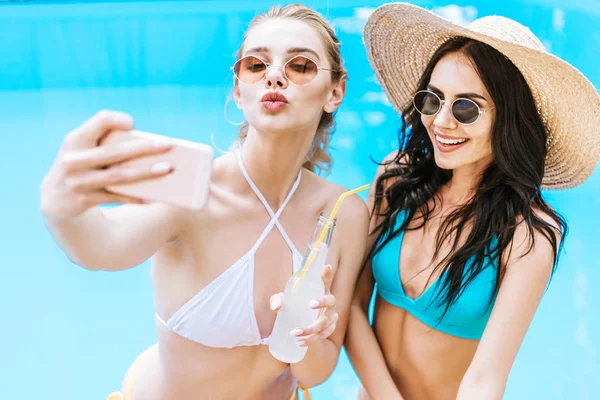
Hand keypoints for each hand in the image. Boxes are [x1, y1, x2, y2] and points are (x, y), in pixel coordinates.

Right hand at [40, 110, 173, 218]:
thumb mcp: (84, 149)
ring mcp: (78, 181)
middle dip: (144, 148)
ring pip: (119, 176)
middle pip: (115, 151)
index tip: (133, 124)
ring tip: (167, 169)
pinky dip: (136, 196)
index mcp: (75, 139)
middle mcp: (74, 159)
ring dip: (146, 172)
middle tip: (168, 145)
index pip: (99, 120)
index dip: (117, 120)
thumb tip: (149, 149)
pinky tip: (154, 196)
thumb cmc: (81, 165)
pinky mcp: (84, 199)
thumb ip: (107, 143)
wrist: (54, 198)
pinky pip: (116, 197)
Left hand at [270, 264, 337, 346]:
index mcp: (320, 290)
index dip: (327, 274)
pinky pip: (324, 335)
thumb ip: (277, 300)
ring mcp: (331, 316)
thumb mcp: (283, 300)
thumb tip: (277, 307)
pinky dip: (312, 340)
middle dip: (322, 302)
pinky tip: (300, 343)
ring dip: (312, 330)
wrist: (296, 322)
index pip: (326, 280)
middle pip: (330, 301)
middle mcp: (329, 302)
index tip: (326, 267)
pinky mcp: (329, 329)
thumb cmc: (291, 305)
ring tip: (294, 333)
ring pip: (326, 323)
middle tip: (309, 304)